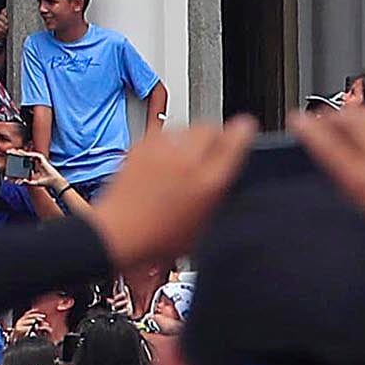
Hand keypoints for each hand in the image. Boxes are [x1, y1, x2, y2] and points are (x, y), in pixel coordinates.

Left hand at [80, 117, 254, 270]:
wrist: (119, 233)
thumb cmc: (159, 237)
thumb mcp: (206, 222)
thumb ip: (219, 191)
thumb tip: (227, 172)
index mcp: (210, 181)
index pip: (235, 141)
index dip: (243, 132)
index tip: (246, 127)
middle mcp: (186, 159)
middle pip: (210, 127)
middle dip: (215, 135)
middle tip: (213, 148)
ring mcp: (161, 150)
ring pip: (185, 126)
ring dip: (191, 136)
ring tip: (187, 156)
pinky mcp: (139, 146)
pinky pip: (162, 132)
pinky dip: (169, 140)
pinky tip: (166, 157)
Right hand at [296, 103, 364, 275]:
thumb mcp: (357, 224)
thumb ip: (340, 194)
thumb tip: (326, 173)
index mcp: (361, 183)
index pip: (324, 142)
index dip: (305, 127)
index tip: (297, 121)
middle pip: (352, 119)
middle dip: (332, 115)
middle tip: (323, 120)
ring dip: (361, 115)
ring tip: (353, 120)